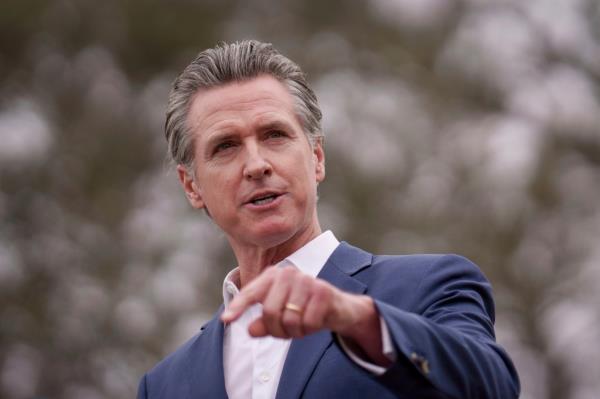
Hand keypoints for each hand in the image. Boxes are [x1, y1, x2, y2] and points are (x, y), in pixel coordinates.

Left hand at [221, 266, 390, 365]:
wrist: (340, 308)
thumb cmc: (304, 310)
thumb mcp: (281, 318)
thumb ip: (263, 323)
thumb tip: (250, 330)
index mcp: (273, 276)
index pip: (251, 293)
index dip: (238, 307)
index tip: (226, 320)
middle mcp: (289, 274)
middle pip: (270, 312)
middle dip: (277, 330)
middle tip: (287, 332)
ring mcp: (307, 281)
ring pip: (289, 320)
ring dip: (295, 332)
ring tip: (302, 325)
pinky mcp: (323, 292)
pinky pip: (307, 323)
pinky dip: (309, 329)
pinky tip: (316, 321)